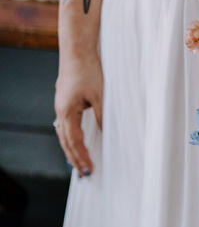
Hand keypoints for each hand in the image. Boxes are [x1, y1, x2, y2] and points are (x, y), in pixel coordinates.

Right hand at [54, 54, 102, 176]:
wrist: (78, 51)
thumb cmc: (89, 71)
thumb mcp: (101, 96)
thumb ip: (104, 117)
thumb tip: (109, 135)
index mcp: (67, 112)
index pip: (74, 142)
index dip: (81, 157)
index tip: (89, 170)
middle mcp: (60, 111)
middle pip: (66, 142)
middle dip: (74, 159)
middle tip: (84, 175)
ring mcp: (61, 106)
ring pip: (64, 134)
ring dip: (72, 149)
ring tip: (80, 163)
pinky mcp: (66, 101)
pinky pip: (67, 125)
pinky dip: (72, 137)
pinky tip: (77, 142)